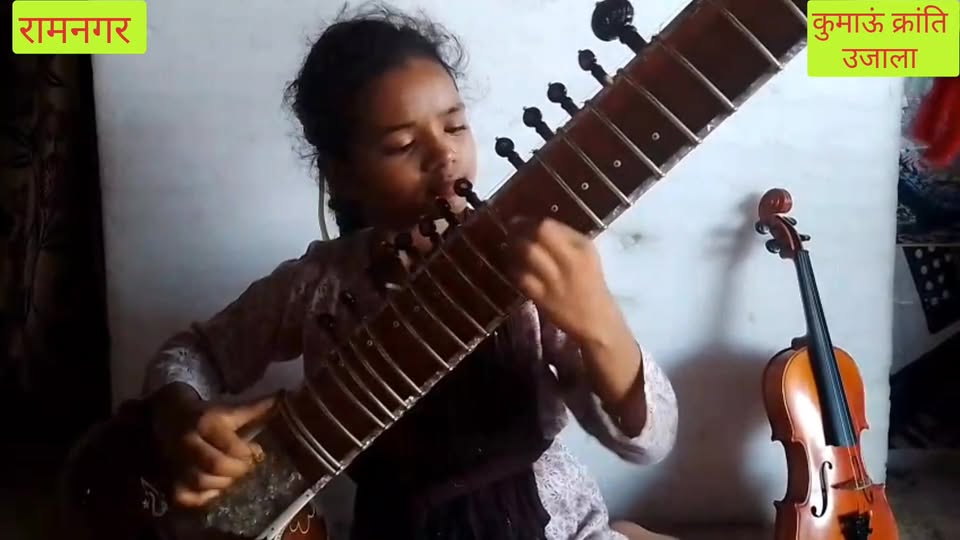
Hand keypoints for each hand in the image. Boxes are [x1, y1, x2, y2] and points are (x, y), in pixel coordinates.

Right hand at [152, 384, 274, 507]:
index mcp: (205, 423)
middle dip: (238, 469)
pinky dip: (203, 497)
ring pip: (202, 482)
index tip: (255, 452)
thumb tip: (282, 399)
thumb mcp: (227, 411)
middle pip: (217, 465)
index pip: (232, 446)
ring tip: (230, 476)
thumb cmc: (204, 415)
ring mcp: (175, 463)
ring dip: (223, 483)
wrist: (167, 417)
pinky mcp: (168, 480)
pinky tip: (213, 489)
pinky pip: (186, 498)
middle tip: (245, 466)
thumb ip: (254, 410)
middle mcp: (188, 443)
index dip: (248, 453)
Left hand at [506, 217, 622, 345]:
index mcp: (582, 248)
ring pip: (527, 253)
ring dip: (513, 247)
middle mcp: (569, 260)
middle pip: (537, 235)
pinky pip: (521, 277)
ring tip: (509, 246)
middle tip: (509, 230)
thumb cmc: (591, 284)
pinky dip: (514, 268)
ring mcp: (554, 280)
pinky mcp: (542, 297)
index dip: (530, 222)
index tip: (521, 221)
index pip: (549, 226)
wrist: (596, 321)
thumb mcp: (587, 256)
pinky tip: (513, 266)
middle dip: (518, 230)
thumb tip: (538, 225)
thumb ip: (566, 238)